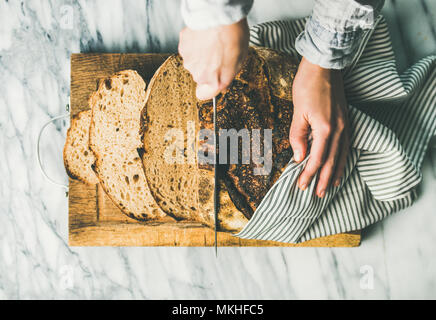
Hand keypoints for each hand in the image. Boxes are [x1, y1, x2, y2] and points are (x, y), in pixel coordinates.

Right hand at [178, 18, 248, 99]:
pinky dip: (195, 44)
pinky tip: (204, 36)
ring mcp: (189, 60)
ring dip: (201, 55)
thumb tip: (222, 84)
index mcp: (214, 81)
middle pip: (201, 76)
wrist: (219, 16)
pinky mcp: (183, 47)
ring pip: (194, 62)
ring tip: (212, 43)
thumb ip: (228, 77)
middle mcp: (198, 74)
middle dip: (208, 68)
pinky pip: (189, 49)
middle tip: (218, 54)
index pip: (204, 95)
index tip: (214, 82)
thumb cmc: (233, 36)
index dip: (210, 87)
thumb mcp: (240, 61)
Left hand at [290, 57, 349, 197]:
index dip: (309, 174)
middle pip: (332, 162)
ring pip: (342, 155)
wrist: (324, 64)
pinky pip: (346, 145)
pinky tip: (340, 163)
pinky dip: (343, 158)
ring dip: (336, 172)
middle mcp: (339, 130)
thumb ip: (298, 136)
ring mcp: (345, 125)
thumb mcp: (298, 112)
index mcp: (325, 129)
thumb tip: (299, 156)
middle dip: (324, 180)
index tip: (301, 185)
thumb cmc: (307, 85)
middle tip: (319, 195)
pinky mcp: (346, 120)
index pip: (316, 159)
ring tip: (333, 186)